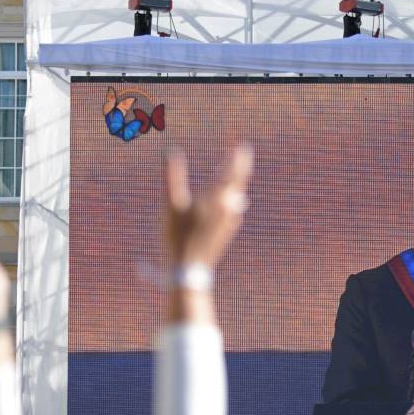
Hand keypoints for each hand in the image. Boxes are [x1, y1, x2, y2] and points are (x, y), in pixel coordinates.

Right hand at [164, 145, 250, 268]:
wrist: (189, 269)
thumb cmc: (178, 235)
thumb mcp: (171, 204)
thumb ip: (172, 176)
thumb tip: (170, 150)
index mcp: (217, 198)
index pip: (233, 173)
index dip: (238, 158)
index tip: (242, 145)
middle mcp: (227, 210)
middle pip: (238, 184)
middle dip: (238, 168)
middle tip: (241, 154)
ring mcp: (228, 223)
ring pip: (236, 198)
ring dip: (234, 184)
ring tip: (232, 175)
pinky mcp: (224, 234)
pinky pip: (232, 211)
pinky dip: (229, 200)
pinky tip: (228, 203)